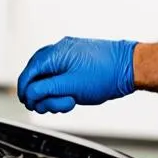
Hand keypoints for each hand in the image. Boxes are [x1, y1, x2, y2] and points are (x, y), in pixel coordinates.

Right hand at [17, 37, 137, 113]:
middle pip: (37, 75)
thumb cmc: (106, 74)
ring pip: (49, 77)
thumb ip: (45, 90)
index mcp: (55, 54)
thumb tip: (29, 94)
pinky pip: (61, 75)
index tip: (28, 103)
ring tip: (67, 103)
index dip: (26, 90)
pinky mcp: (78, 60)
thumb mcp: (70, 87)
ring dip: (53, 93)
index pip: (29, 72)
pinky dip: (62, 88)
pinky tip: (71, 97)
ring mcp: (69, 54)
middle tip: (50, 107)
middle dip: (42, 94)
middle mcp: (60, 50)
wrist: (131, 67)